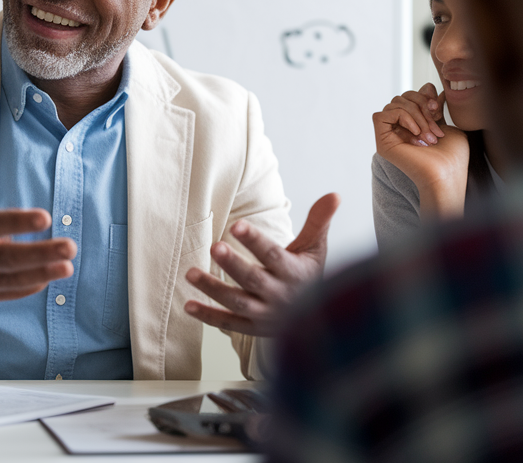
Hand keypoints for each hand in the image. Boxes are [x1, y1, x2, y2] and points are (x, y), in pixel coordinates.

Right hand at [0, 132, 76, 320]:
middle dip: (40, 253)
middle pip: (7, 258)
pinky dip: (29, 287)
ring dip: (42, 272)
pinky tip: (51, 277)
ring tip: (68, 264)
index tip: (45, 217)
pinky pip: (9, 293)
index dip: (17, 222)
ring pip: (11, 279)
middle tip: (71, 246)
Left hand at [183, 193, 339, 336]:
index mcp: (295, 273)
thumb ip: (319, 222)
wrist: (319, 318)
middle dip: (233, 264)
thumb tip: (334, 194)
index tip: (236, 224)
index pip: (274, 255)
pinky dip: (208, 317)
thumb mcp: (317, 249)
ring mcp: (266, 315)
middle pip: (254, 279)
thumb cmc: (310, 275)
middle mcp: (280, 295)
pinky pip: (229, 323)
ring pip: (238, 302)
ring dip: (213, 289)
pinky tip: (188, 305)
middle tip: (214, 247)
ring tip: (190, 273)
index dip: (255, 241)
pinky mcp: (254, 328)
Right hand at [372, 83, 468, 217]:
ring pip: (393, 104)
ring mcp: (389, 135)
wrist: (447, 174)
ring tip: (428, 135)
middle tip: (435, 127)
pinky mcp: (382, 141)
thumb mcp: (444, 123)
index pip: (409, 96)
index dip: (423, 96)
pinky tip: (416, 132)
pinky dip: (402, 118)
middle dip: (421, 106)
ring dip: (415, 115)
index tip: (438, 109)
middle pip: (401, 97)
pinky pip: (382, 115)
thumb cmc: (451, 156)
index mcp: (412, 124)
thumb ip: (433, 106)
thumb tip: (428, 86)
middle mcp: (398, 128)